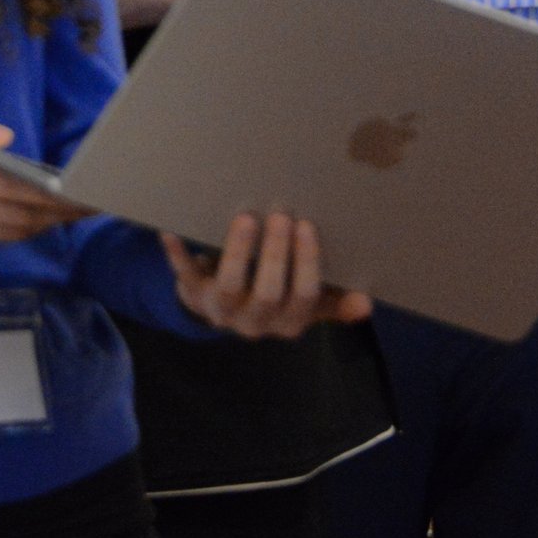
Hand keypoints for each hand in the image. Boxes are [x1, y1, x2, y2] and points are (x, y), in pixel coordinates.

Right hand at [0, 104, 84, 260]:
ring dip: (40, 225)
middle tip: (88, 206)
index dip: (58, 195)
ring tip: (64, 213)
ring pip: (11, 233)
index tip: (86, 193)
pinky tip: (23, 220)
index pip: (21, 188)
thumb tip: (7, 138)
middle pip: (24, 217)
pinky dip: (12, 232)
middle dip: (59, 213)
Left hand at [163, 212, 373, 339]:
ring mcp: (221, 310)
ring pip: (228, 287)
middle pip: (268, 294)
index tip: (308, 227)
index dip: (306, 265)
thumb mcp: (303, 303)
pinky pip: (184, 275)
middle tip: (282, 215)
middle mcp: (255, 322)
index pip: (303, 298)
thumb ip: (331, 302)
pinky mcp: (192, 293)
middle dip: (275, 255)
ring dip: (237, 253)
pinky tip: (172, 232)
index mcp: (288, 321)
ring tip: (246, 219)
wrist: (219, 305)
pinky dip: (177, 254)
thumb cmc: (272, 294)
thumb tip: (365, 304)